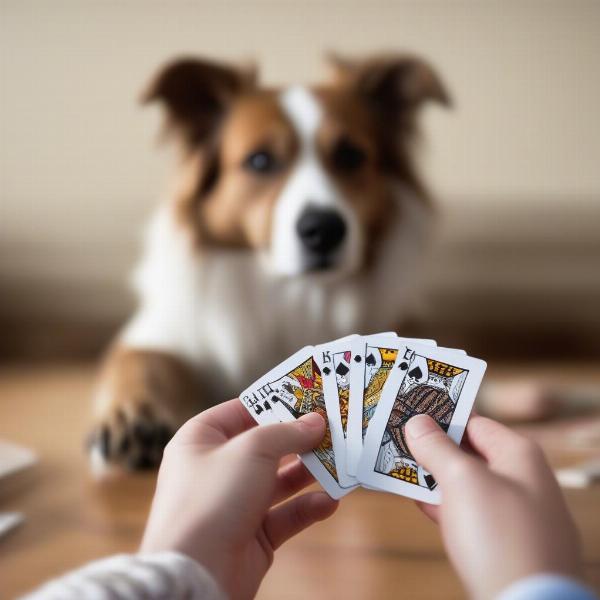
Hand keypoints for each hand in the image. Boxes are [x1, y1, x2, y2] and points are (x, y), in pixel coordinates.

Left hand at [140, 399, 337, 599]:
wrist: (196, 573)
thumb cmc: (211, 499)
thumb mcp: (253, 450)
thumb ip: (288, 433)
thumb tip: (316, 422)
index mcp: (201, 440)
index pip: (240, 411)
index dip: (274, 403)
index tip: (308, 397)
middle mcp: (215, 470)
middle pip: (264, 446)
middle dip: (298, 439)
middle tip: (331, 429)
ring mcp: (232, 503)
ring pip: (277, 480)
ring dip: (308, 472)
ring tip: (338, 462)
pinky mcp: (250, 534)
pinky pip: (284, 515)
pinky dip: (306, 507)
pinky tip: (329, 502)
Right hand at [405, 414, 582, 599]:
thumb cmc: (500, 536)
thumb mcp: (463, 481)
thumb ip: (438, 448)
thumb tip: (417, 423)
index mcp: (519, 455)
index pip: (474, 422)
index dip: (441, 416)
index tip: (409, 411)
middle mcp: (522, 480)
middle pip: (469, 453)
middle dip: (433, 448)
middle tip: (396, 438)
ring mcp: (514, 513)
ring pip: (466, 484)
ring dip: (434, 477)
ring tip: (398, 467)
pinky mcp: (504, 543)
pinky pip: (469, 513)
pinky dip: (443, 505)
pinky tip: (418, 502)